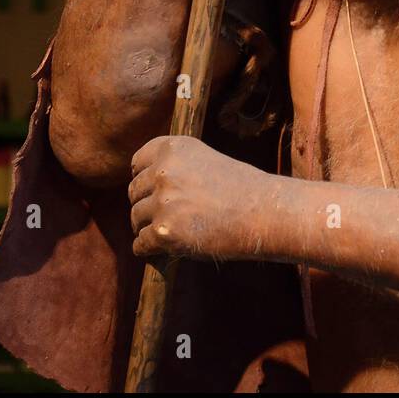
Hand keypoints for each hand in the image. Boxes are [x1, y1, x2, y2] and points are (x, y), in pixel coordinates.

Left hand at [128, 135, 266, 260]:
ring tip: (174, 231)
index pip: (137, 163)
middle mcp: (164, 171)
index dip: (144, 179)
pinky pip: (140, 244)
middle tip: (168, 216)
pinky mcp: (165, 232)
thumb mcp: (205, 159)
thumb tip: (145, 184)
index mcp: (173, 148)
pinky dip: (149, 249)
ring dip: (148, 227)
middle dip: (146, 205)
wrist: (264, 212)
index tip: (154, 191)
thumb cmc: (241, 187)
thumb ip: (176, 166)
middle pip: (133, 193)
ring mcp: (163, 202)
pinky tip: (166, 249)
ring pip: (135, 219)